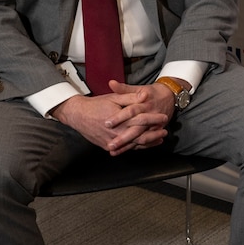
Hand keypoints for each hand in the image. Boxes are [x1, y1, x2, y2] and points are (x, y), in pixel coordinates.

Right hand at [52, 82, 173, 153]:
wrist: (78, 115)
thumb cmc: (96, 105)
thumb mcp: (114, 98)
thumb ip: (131, 97)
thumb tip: (145, 95)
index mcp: (122, 120)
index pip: (143, 120)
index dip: (155, 119)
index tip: (164, 117)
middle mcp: (118, 133)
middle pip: (142, 136)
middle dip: (155, 133)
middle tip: (166, 131)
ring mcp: (113, 142)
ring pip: (135, 145)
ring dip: (149, 142)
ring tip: (159, 139)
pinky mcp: (109, 146)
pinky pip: (126, 149)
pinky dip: (137, 148)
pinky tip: (144, 145)